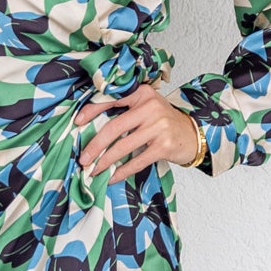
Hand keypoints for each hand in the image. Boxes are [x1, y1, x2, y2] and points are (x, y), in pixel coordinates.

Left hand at [74, 81, 199, 181]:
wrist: (193, 133)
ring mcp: (159, 127)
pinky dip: (122, 171)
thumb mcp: (146, 107)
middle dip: (94, 146)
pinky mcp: (164, 146)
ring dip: (105, 162)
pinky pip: (137, 161)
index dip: (91, 111)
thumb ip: (125, 110)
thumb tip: (91, 126)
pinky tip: (112, 177)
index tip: (77, 123)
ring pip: (123, 146)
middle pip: (114, 127)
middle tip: (83, 159)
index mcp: (142, 93)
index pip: (111, 99)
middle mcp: (151, 107)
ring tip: (93, 170)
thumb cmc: (163, 121)